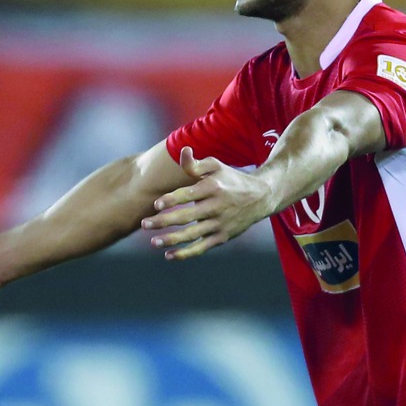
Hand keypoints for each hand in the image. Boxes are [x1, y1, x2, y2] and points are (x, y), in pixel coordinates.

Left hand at [140, 147, 271, 259]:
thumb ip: (196, 164)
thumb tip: (183, 151)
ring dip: (172, 240)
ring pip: (193, 235)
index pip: (189, 194)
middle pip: (187, 217)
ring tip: (153, 242)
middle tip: (144, 224)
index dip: (172, 200)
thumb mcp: (216, 166)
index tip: (156, 205)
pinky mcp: (222, 237)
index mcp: (212, 188)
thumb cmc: (231, 179)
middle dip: (164, 221)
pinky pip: (202, 247)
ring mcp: (220, 223)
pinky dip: (186, 253)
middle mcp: (216, 207)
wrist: (261, 197)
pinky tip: (168, 255)